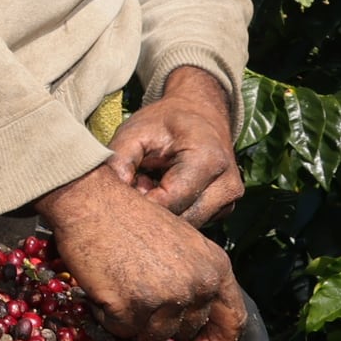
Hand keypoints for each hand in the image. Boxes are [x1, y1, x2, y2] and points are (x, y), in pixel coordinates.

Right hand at [32, 161, 244, 340]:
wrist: (93, 202)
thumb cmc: (132, 218)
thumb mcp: (183, 243)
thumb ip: (196, 278)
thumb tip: (194, 322)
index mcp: (215, 268)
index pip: (233, 319)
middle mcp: (197, 285)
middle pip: (186, 330)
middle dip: (163, 324)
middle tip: (139, 300)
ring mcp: (165, 298)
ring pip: (153, 335)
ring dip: (134, 321)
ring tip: (120, 287)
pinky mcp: (131, 307)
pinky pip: (122, 330)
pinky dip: (109, 316)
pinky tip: (104, 288)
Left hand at [103, 66, 243, 227]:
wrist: (200, 114)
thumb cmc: (164, 122)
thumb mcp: (135, 130)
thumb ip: (119, 160)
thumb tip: (110, 195)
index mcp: (208, 161)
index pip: (167, 203)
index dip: (139, 202)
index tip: (124, 188)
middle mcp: (226, 186)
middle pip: (178, 221)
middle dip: (150, 210)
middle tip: (136, 183)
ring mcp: (229, 201)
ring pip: (184, 226)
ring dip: (162, 213)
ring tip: (150, 183)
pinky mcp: (225, 210)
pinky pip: (192, 222)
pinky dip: (173, 213)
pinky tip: (163, 191)